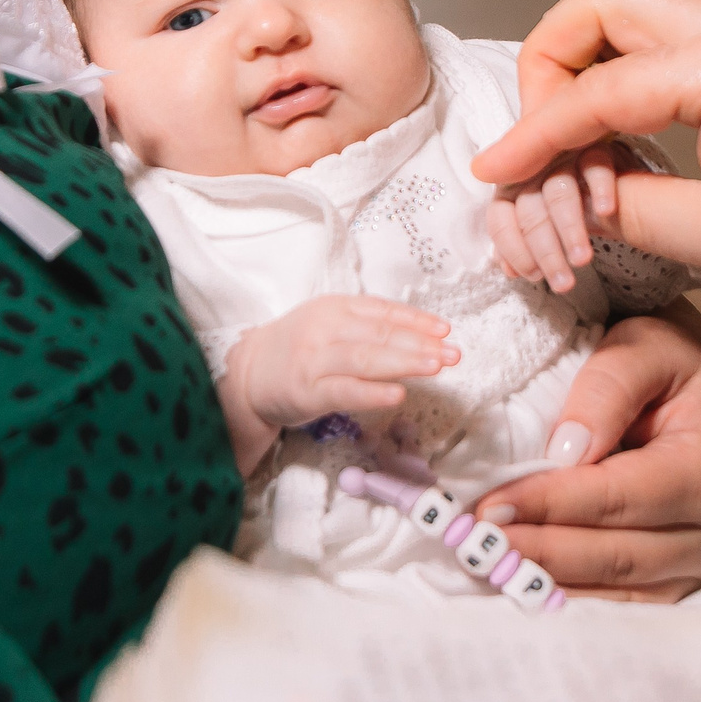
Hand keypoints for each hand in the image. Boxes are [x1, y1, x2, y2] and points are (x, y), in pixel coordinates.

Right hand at [221, 296, 456, 471]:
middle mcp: (325, 329)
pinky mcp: (307, 391)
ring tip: (436, 367)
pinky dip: (372, 392)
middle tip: (452, 353)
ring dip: (404, 362)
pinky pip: (344, 391)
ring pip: (366, 359)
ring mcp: (315, 360)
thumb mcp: (330, 325)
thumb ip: (368, 327)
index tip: (446, 331)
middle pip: (379, 334)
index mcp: (334, 307)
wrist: (248, 373)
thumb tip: (422, 336)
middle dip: (420, 343)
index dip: (417, 321)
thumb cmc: (298, 349)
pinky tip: (397, 394)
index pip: (383, 312)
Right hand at [472, 0, 700, 303]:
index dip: (533, 135)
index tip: (497, 170)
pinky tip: (633, 124)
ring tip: (581, 127)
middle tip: (544, 131)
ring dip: (592, 53)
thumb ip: (632, 212)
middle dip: (552, 60)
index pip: (594, 91)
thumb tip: (580, 200)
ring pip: (638, 0)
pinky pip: (675, 27)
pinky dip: (633, 61)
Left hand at [474, 302, 700, 601]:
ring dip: (542, 580)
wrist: (693, 384)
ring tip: (484, 564)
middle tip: (474, 543)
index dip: (550, 504)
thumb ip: (609, 387)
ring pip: (608, 588)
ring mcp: (690, 565)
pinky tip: (515, 583)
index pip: (616, 497)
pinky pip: (612, 603)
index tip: (489, 506)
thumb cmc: (665, 361)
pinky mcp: (669, 583)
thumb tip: (567, 450)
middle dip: (537, 550)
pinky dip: (562, 596)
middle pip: (611, 555)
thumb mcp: (645, 345)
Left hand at [486, 143, 626, 292]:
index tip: (534, 277)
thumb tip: (509, 270)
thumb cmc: (572, 205)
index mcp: (510, 186)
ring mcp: (563, 155)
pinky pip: (595, 165)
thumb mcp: (545, 226)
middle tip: (562, 283)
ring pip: (559, 193)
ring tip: (582, 260)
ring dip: (570, 230)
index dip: (514, 251)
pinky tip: (605, 212)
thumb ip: (522, 243)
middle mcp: (532, 168)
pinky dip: (600, 189)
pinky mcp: (596, 146)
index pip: (499, 219)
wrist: (612, 175)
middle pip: (530, 212)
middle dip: (545, 252)